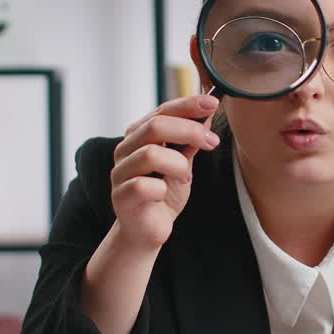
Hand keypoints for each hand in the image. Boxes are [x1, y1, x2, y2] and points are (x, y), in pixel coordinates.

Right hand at [110, 94, 219, 250]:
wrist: (148, 230)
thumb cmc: (163, 194)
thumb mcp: (182, 163)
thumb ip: (190, 141)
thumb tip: (206, 115)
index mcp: (138, 136)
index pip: (162, 111)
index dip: (188, 105)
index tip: (213, 103)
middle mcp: (125, 150)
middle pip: (155, 126)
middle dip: (189, 130)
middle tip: (211, 141)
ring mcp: (120, 173)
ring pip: (150, 154)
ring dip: (178, 164)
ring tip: (186, 177)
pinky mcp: (121, 197)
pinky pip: (142, 186)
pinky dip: (162, 189)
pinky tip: (165, 195)